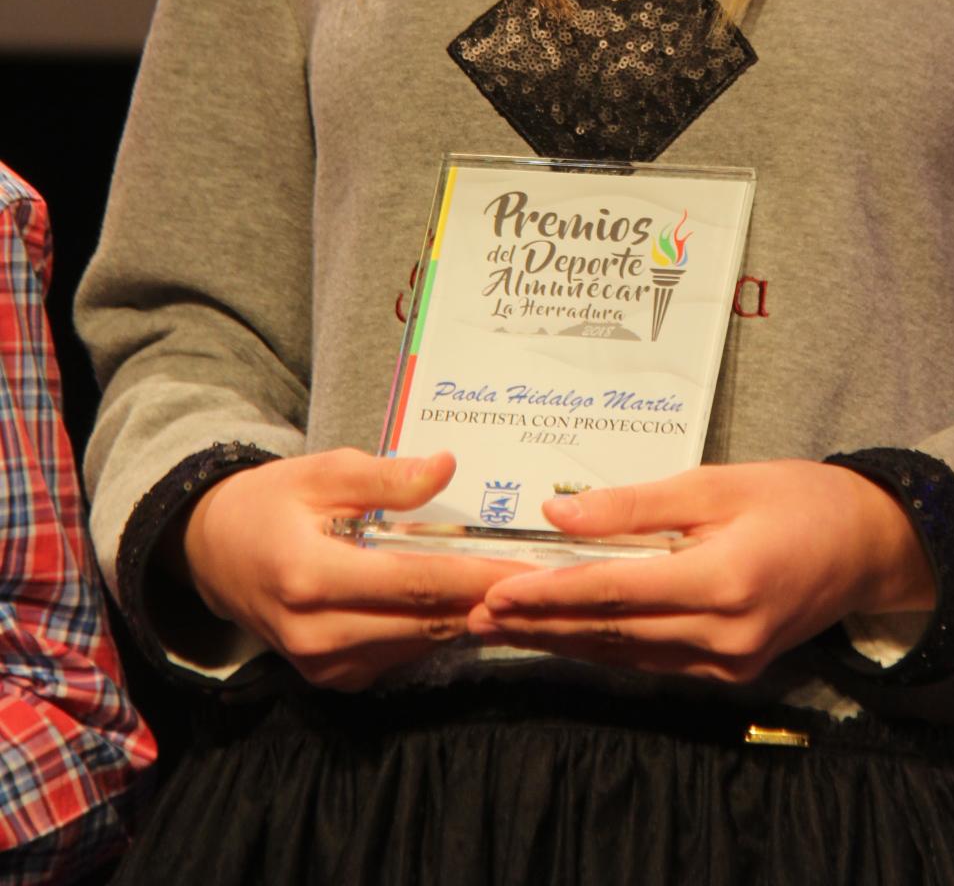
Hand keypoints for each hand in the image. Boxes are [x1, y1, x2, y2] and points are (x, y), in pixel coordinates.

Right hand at [179, 447, 537, 689]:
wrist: (214, 554)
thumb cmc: (272, 502)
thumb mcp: (323, 472)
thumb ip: (386, 478)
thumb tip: (446, 467)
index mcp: (310, 576)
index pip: (413, 583)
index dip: (475, 577)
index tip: (530, 568)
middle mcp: (316, 633)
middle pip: (423, 622)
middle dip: (486, 602)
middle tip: (545, 581)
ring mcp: (322, 665)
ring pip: (418, 645)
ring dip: (467, 619)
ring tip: (518, 589)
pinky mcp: (331, 679)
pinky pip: (399, 657)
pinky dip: (434, 631)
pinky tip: (467, 604)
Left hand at [466, 459, 934, 683]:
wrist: (869, 544)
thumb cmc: (797, 496)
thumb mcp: (717, 482)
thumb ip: (635, 503)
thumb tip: (557, 513)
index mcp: (724, 580)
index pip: (616, 592)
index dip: (550, 593)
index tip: (495, 590)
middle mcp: (725, 636)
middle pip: (612, 632)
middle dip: (540, 623)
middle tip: (475, 613)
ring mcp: (729, 664)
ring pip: (626, 654)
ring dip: (562, 640)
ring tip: (503, 627)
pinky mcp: (731, 673)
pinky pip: (653, 662)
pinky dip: (605, 646)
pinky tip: (566, 635)